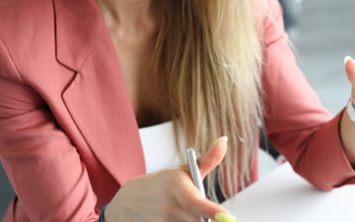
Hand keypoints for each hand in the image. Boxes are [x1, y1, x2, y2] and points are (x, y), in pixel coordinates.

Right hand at [105, 137, 235, 221]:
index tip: (228, 216)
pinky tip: (173, 219)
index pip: (196, 203)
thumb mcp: (183, 171)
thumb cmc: (163, 185)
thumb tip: (225, 139)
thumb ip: (208, 160)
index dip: (211, 212)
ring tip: (181, 214)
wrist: (126, 203)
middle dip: (207, 220)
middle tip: (204, 212)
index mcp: (178, 190)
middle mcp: (170, 210)